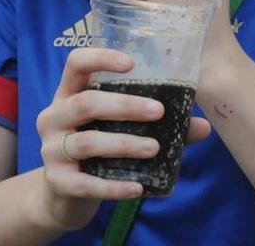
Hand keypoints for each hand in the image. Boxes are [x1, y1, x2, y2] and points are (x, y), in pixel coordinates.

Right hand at [33, 48, 210, 230]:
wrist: (63, 196)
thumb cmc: (97, 151)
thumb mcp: (118, 130)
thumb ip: (156, 125)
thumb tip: (203, 126)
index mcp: (69, 93)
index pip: (76, 63)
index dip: (101, 58)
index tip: (132, 64)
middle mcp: (54, 116)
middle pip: (85, 103)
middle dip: (124, 105)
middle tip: (159, 112)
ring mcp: (51, 149)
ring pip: (86, 142)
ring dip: (123, 144)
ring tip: (154, 148)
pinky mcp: (56, 181)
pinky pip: (86, 183)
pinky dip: (114, 186)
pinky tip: (138, 188)